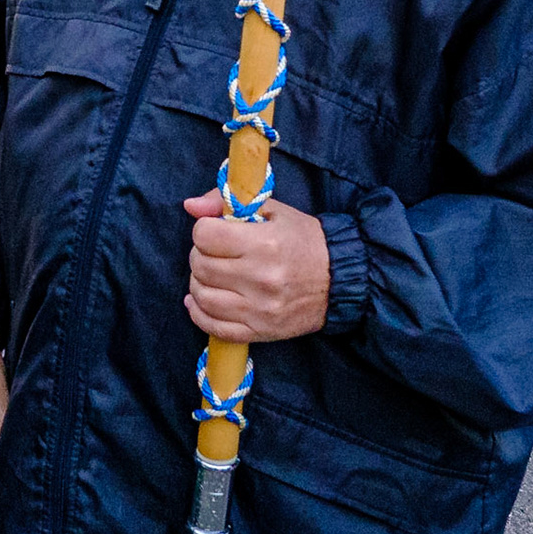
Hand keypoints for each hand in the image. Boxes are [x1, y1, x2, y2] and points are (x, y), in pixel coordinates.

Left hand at [181, 189, 329, 343]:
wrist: (341, 280)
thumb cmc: (305, 240)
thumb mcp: (272, 210)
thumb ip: (227, 202)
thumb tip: (190, 205)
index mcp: (265, 244)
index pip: (205, 236)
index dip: (204, 229)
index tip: (215, 231)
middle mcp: (261, 279)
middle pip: (200, 266)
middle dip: (200, 255)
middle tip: (214, 253)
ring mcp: (260, 310)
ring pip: (203, 297)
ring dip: (198, 283)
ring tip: (212, 275)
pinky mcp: (261, 331)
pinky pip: (214, 328)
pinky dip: (200, 314)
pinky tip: (203, 301)